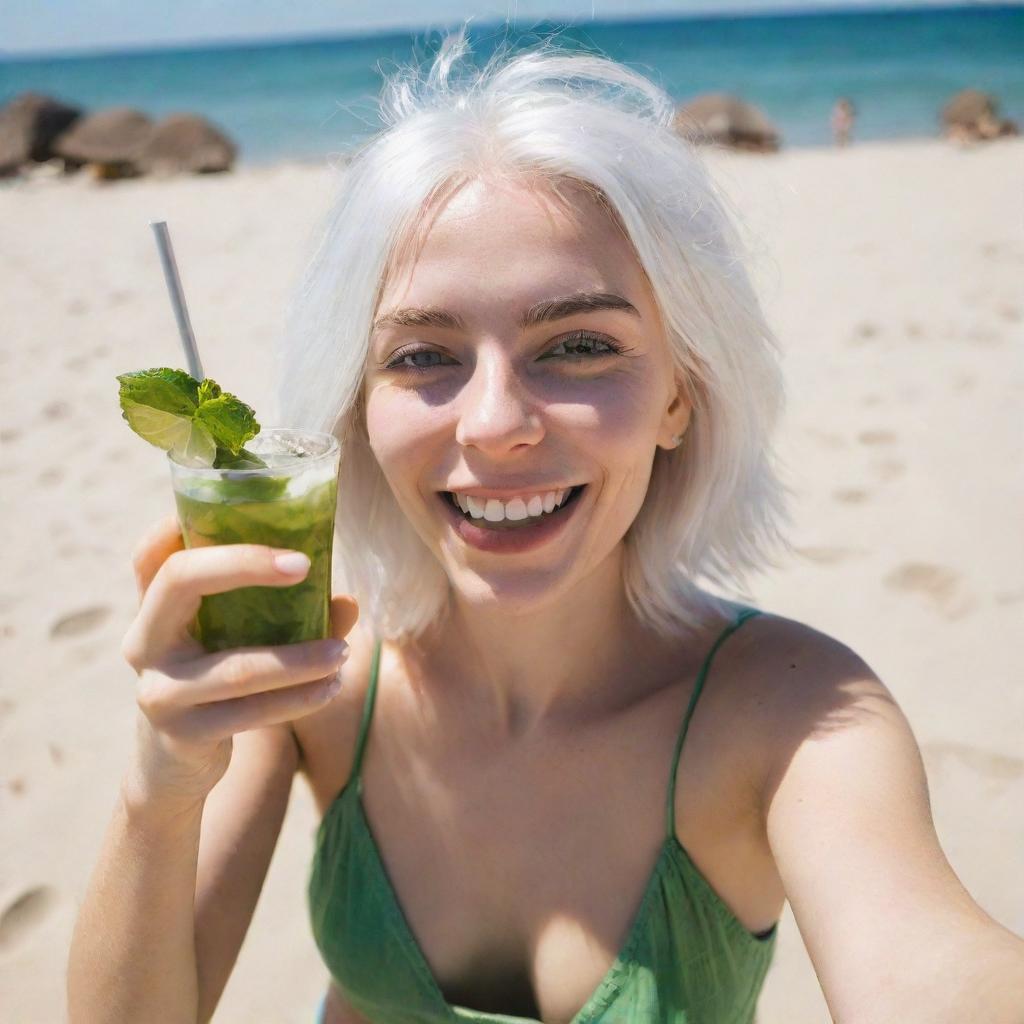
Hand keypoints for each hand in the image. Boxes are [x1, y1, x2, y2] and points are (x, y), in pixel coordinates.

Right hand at [119, 513, 358, 809]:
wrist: (173, 766)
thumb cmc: (218, 682)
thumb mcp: (238, 642)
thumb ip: (286, 615)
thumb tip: (349, 602)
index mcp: (153, 607)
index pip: (153, 551)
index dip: (181, 522)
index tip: (242, 505)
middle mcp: (144, 640)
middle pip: (181, 579)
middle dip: (245, 564)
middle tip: (304, 565)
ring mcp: (158, 689)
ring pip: (235, 665)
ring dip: (299, 659)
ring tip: (344, 652)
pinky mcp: (181, 734)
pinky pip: (249, 713)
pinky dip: (296, 699)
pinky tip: (329, 689)